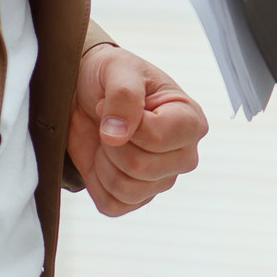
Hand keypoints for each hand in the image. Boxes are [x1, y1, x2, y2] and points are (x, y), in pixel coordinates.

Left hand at [68, 45, 207, 216]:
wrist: (85, 93)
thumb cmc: (112, 77)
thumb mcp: (119, 70)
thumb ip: (123, 96)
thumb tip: (118, 135)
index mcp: (190, 121)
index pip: (159, 138)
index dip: (127, 124)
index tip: (109, 103)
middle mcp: (184, 154)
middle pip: (142, 168)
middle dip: (112, 146)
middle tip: (109, 124)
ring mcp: (162, 178)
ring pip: (127, 190)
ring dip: (104, 165)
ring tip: (107, 141)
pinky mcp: (138, 197)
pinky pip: (113, 206)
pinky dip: (98, 184)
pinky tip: (103, 161)